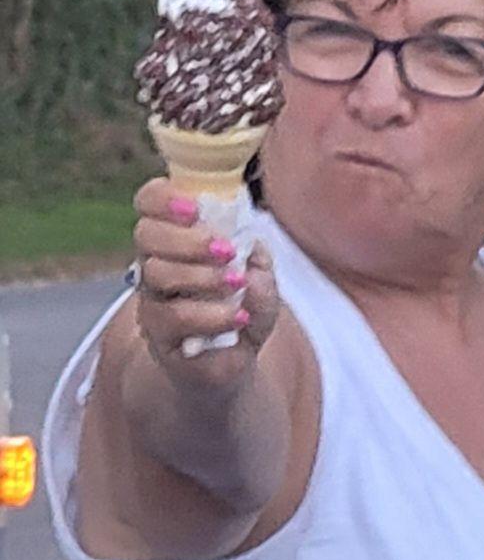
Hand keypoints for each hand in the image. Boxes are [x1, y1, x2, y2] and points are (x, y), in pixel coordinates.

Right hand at [129, 178, 279, 391]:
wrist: (230, 361)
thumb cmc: (242, 308)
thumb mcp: (261, 280)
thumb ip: (259, 262)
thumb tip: (252, 255)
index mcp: (177, 239)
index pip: (150, 204)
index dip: (163, 198)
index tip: (195, 207)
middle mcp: (156, 264)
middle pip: (147, 235)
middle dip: (187, 238)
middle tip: (225, 249)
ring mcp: (153, 299)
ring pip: (158, 274)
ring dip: (203, 275)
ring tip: (237, 283)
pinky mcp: (159, 333)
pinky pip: (174, 317)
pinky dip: (212, 314)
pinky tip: (239, 317)